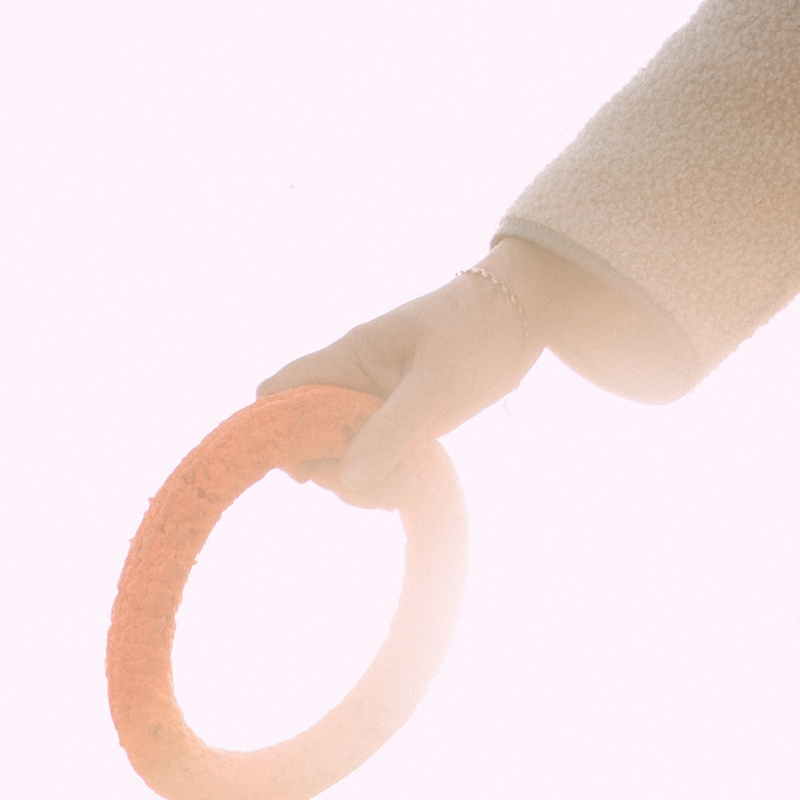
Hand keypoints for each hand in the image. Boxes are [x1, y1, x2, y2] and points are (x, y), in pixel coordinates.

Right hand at [261, 237, 687, 502]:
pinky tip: (414, 480)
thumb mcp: (437, 384)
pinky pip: (371, 462)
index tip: (307, 466)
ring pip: (340, 459)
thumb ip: (390, 431)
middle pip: (307, 441)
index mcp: (348, 357)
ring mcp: (371, 405)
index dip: (276, 432)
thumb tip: (347, 482)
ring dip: (365, 484)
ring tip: (411, 483)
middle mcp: (350, 383)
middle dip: (335, 473)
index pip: (279, 392)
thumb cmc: (479, 331)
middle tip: (383, 485)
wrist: (524, 314)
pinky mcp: (396, 424)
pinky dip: (385, 479)